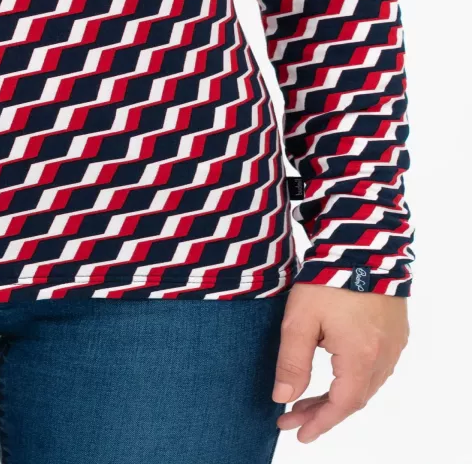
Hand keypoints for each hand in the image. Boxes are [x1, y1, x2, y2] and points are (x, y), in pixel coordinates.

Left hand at [273, 281, 407, 442]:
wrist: (362, 244)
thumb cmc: (327, 279)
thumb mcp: (300, 319)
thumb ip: (292, 360)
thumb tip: (282, 398)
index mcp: (361, 358)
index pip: (341, 405)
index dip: (319, 422)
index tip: (296, 433)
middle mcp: (384, 357)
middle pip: (354, 398)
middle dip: (322, 411)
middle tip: (292, 417)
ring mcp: (393, 344)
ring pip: (366, 384)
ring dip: (338, 395)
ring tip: (307, 398)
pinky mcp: (395, 331)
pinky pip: (376, 367)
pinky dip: (353, 378)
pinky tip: (334, 373)